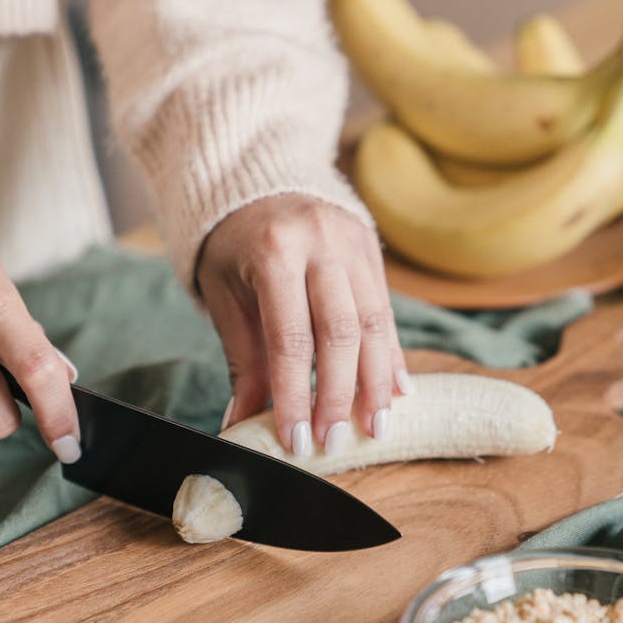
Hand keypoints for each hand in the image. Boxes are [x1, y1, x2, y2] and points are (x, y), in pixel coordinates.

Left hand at [196, 194, 408, 454]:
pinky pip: (386, 310)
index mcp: (274, 252)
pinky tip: (396, 392)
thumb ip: (244, 362)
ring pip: (374, 323)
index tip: (298, 440)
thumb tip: (243, 425)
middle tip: (336, 441)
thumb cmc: (233, 248)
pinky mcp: (371, 249)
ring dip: (376, 383)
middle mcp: (320, 242)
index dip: (295, 395)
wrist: (255, 181)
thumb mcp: (226, 300)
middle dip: (339, 396)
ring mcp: (352, 242)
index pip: (290, 340)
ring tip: (375, 426)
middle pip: (340, 334)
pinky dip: (390, 355)